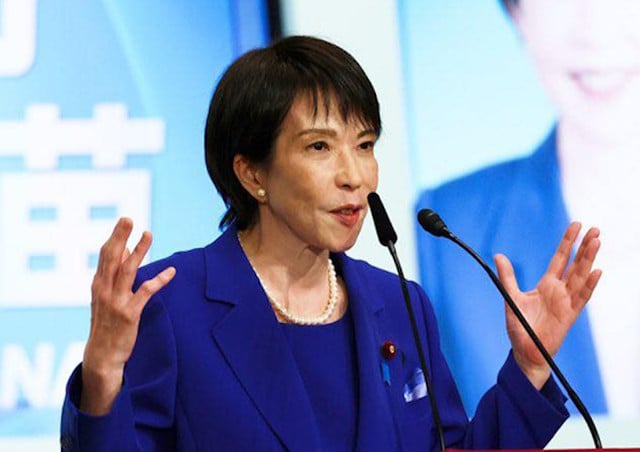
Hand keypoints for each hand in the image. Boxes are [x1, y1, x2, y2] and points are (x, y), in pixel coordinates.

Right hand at [80, 218, 175, 414]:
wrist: (102, 356)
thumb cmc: (106, 323)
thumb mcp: (106, 297)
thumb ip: (115, 274)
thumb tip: (126, 250)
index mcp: (98, 284)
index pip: (106, 255)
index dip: (115, 237)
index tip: (125, 220)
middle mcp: (104, 290)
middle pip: (112, 258)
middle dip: (120, 237)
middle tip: (128, 218)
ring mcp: (116, 302)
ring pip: (128, 270)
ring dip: (139, 251)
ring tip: (148, 234)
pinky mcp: (129, 314)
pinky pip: (145, 293)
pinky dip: (159, 280)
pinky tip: (171, 271)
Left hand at [494, 222, 601, 388]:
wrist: (525, 351)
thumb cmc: (520, 326)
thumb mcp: (510, 297)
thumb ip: (507, 276)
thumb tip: (498, 255)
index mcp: (547, 285)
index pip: (560, 258)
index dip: (568, 242)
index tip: (576, 225)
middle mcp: (560, 291)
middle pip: (575, 264)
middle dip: (584, 247)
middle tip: (594, 229)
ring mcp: (566, 302)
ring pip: (581, 277)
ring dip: (589, 260)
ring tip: (596, 242)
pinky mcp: (569, 316)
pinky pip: (582, 298)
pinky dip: (589, 285)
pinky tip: (596, 272)